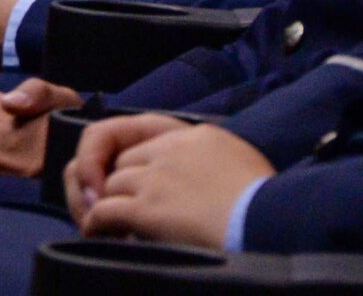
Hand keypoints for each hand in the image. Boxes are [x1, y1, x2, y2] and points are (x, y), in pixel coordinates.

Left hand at [66, 117, 274, 248]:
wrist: (266, 221)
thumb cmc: (265, 201)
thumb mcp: (241, 159)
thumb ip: (213, 158)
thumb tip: (207, 174)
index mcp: (196, 135)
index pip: (146, 130)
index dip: (131, 152)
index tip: (125, 168)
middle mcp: (171, 149)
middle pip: (125, 161)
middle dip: (120, 184)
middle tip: (121, 208)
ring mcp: (156, 177)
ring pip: (111, 185)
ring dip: (109, 205)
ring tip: (113, 225)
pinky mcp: (146, 207)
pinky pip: (104, 211)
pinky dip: (96, 222)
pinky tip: (98, 232)